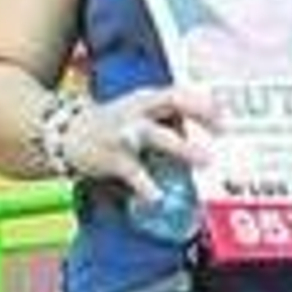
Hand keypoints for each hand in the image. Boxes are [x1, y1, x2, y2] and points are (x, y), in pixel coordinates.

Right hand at [61, 86, 217, 201]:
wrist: (66, 134)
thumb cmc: (114, 123)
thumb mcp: (140, 111)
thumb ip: (169, 117)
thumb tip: (209, 130)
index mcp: (147, 99)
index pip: (180, 93)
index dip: (203, 102)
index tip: (226, 116)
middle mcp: (138, 111)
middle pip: (171, 103)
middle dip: (199, 114)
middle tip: (223, 132)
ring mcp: (125, 134)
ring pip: (157, 137)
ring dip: (183, 148)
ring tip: (205, 161)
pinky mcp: (113, 158)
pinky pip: (135, 173)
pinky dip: (148, 187)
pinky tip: (160, 198)